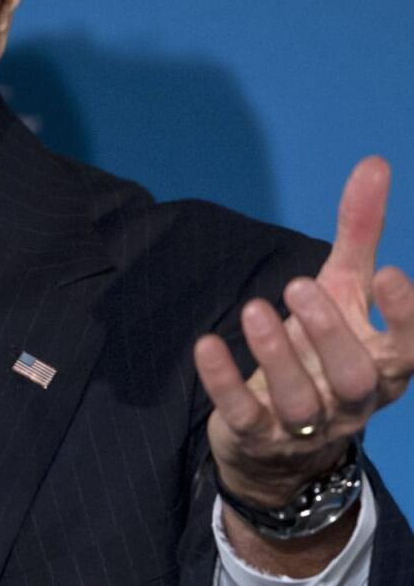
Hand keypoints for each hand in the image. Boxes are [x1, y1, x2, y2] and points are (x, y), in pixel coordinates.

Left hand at [194, 156, 413, 508]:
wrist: (283, 436)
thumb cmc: (322, 346)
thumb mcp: (342, 288)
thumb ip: (359, 233)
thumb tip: (374, 163)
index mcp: (383, 363)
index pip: (411, 348)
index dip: (406, 316)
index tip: (387, 273)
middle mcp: (352, 399)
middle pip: (355, 376)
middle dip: (329, 332)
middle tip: (298, 285)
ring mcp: (305, 424)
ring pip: (300, 401)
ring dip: (277, 355)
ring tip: (255, 308)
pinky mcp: (257, 435)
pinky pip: (244, 415)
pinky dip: (225, 381)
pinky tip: (206, 345)